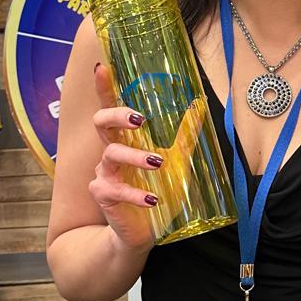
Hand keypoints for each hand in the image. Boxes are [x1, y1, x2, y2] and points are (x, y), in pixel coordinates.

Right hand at [88, 63, 206, 250]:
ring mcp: (104, 174)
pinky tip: (152, 200)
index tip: (102, 68)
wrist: (145, 231)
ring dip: (135, 157)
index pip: (111, 108)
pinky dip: (135, 194)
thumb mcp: (177, 161)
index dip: (104, 88)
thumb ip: (185, 135)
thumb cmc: (157, 192)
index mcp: (126, 140)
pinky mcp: (104, 196)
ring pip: (110, 154)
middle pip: (101, 122)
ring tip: (158, 163)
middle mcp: (111, 152)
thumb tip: (199, 105)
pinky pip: (114, 190)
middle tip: (140, 120)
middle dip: (118, 115)